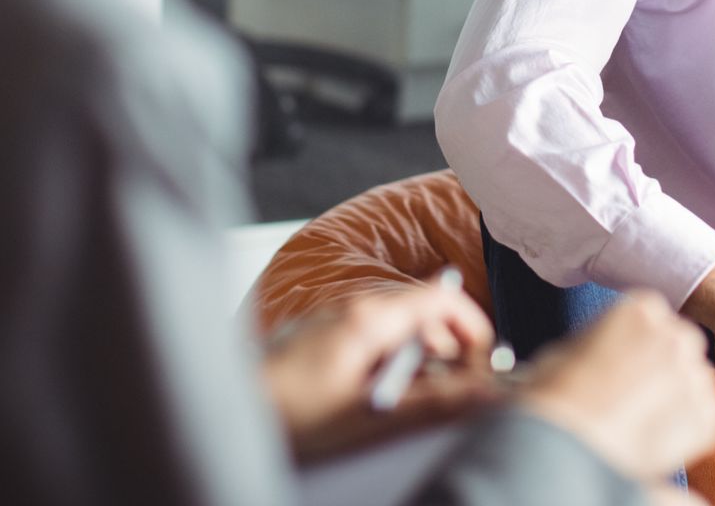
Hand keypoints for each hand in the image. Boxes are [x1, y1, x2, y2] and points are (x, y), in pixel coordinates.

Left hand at [260, 274, 502, 462]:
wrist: (231, 411)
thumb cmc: (291, 413)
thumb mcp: (371, 416)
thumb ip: (432, 403)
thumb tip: (480, 394)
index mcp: (370, 317)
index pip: (441, 298)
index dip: (473, 327)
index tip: (483, 361)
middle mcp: (354, 307)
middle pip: (423, 313)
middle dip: (448, 350)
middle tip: (455, 391)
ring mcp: (335, 318)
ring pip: (398, 327)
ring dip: (418, 359)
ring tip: (415, 400)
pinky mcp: (321, 334)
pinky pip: (371, 336)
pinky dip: (390, 360)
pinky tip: (378, 395)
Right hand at [515, 291, 714, 485]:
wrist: (567, 438)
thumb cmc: (556, 393)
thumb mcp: (569, 347)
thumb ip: (601, 342)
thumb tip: (602, 356)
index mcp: (643, 307)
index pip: (652, 320)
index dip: (633, 347)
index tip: (619, 367)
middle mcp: (677, 334)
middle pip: (679, 348)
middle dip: (661, 371)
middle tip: (631, 399)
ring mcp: (696, 375)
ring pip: (694, 385)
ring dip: (675, 401)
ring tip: (639, 425)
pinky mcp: (708, 417)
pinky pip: (706, 420)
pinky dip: (687, 433)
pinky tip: (654, 442)